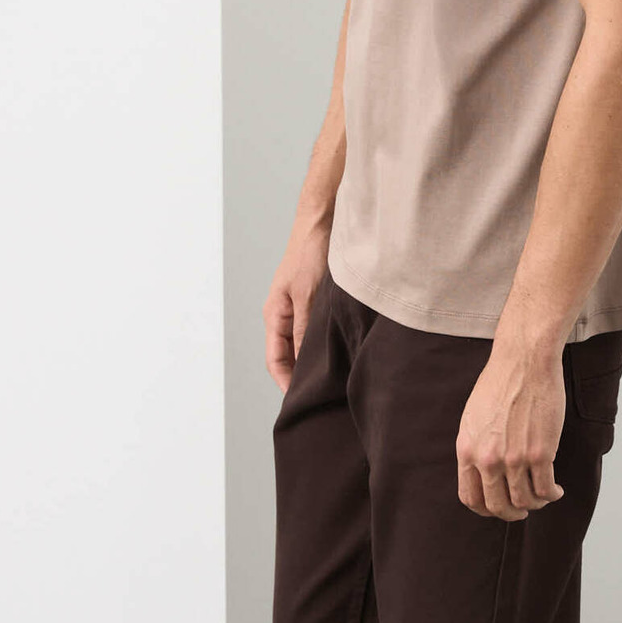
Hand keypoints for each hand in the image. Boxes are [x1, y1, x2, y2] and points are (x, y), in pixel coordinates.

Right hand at [263, 231, 329, 393]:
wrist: (323, 220)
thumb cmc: (311, 253)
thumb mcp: (308, 296)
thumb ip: (304, 331)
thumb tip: (304, 366)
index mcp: (275, 315)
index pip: (275, 361)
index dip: (286, 383)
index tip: (302, 402)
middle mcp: (286, 314)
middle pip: (290, 356)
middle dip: (302, 376)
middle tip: (324, 396)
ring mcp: (301, 307)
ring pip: (306, 343)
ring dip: (317, 359)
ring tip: (337, 379)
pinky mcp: (317, 300)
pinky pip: (318, 329)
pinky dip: (328, 342)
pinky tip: (346, 350)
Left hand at [457, 345, 567, 520]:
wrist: (525, 361)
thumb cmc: (501, 383)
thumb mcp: (474, 418)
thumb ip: (476, 447)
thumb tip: (482, 471)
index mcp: (467, 450)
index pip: (471, 498)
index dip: (486, 509)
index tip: (498, 507)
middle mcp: (488, 459)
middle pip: (498, 506)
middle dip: (512, 514)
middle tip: (522, 511)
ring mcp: (514, 459)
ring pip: (525, 501)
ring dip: (536, 504)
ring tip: (544, 496)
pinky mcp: (540, 453)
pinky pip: (546, 489)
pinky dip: (552, 495)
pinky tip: (557, 490)